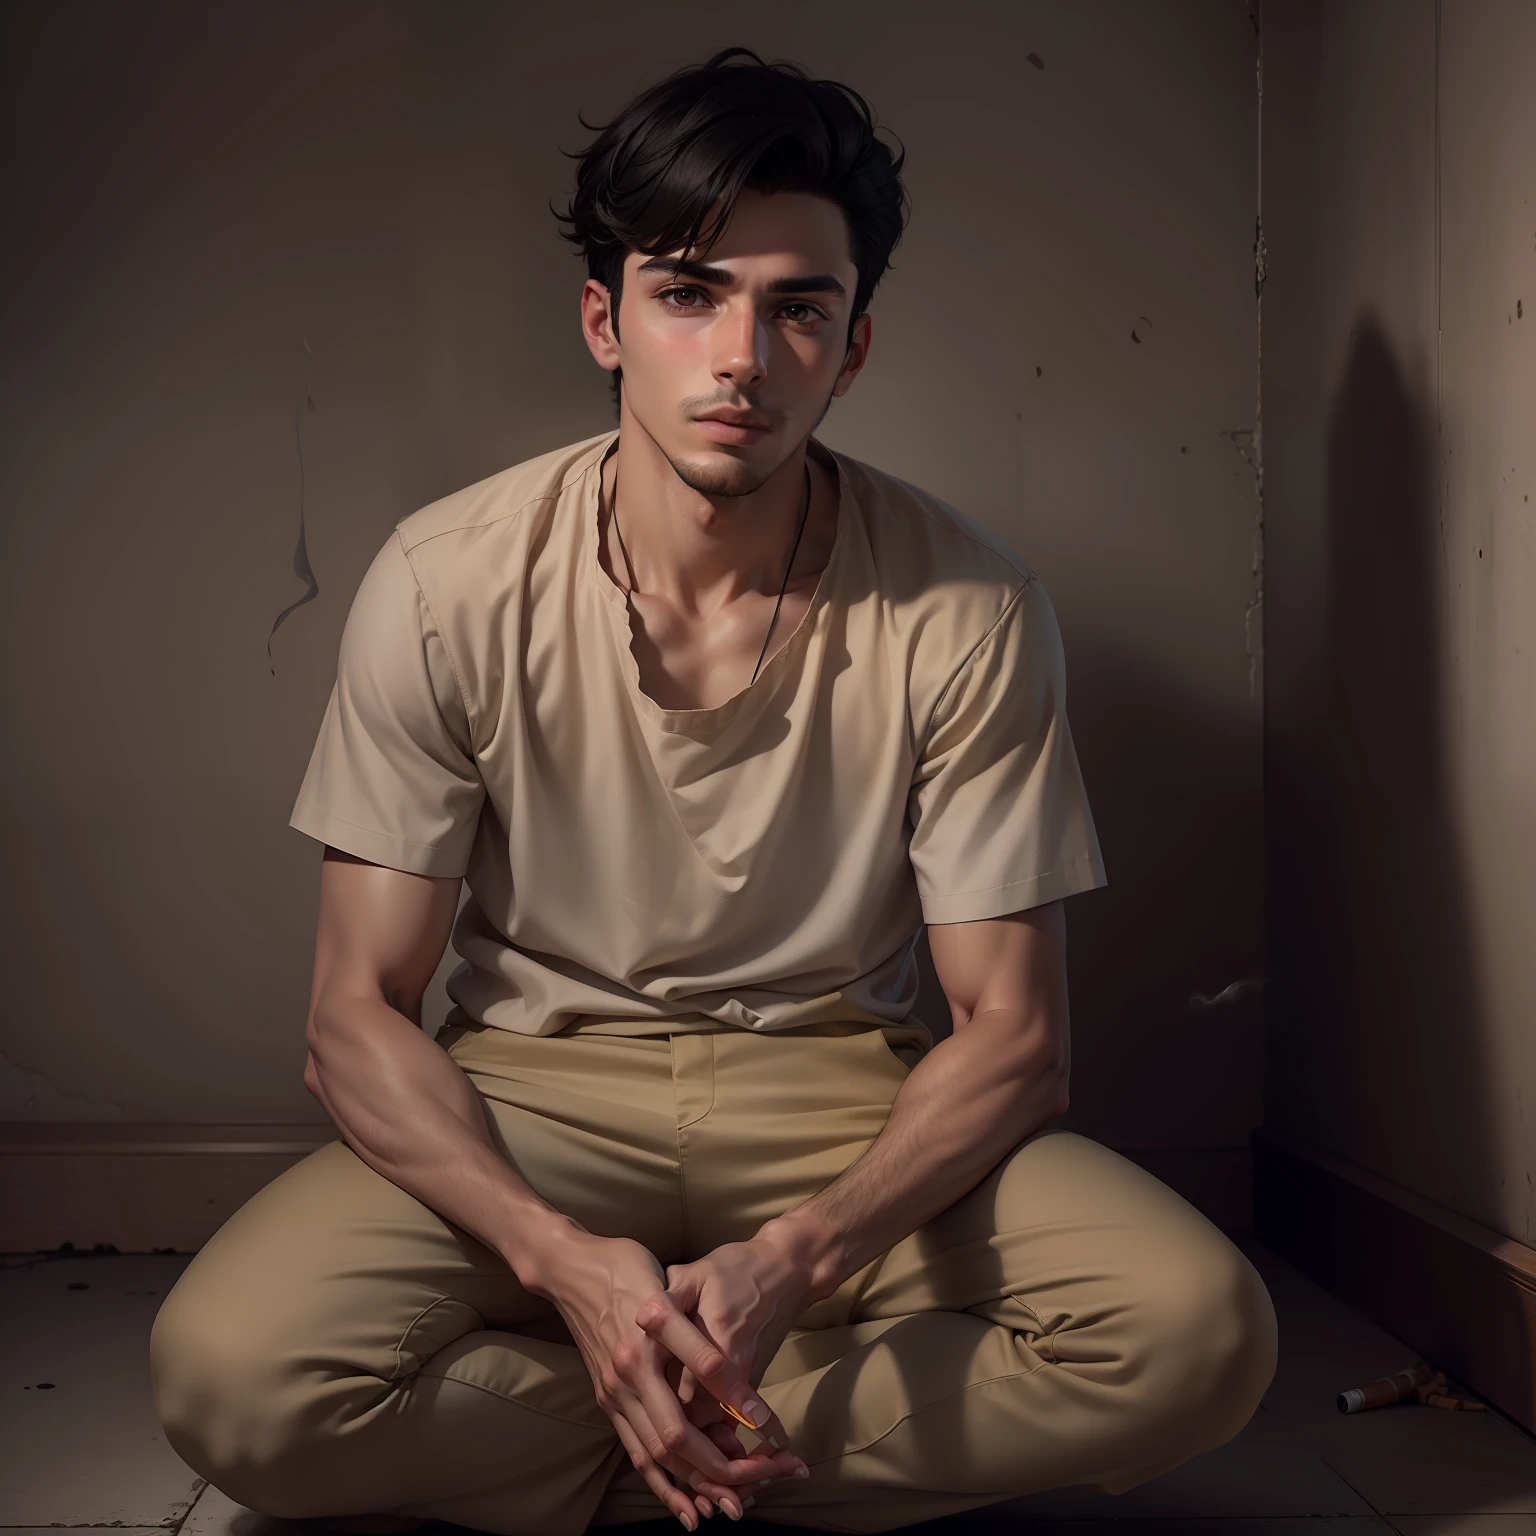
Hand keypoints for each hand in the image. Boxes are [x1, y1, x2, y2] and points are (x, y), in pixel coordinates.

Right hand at [529, 1227, 805, 1527]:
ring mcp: (614, 1395)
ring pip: (658, 1457)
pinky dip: (664, 1484)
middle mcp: (626, 1382)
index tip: (773, 1432)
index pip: (694, 1399)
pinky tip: (688, 1506)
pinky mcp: (609, 1401)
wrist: (570, 1269)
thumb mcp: (665, 1286)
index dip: (735, 1416)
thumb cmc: (624, 1267)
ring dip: (699, 1484)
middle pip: (678, 1444)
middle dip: (726, 1467)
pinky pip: (637, 1454)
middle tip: (773, 1474)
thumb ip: (691, 1335)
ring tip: (739, 1503)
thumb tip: (730, 1375)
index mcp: (641, 1353)